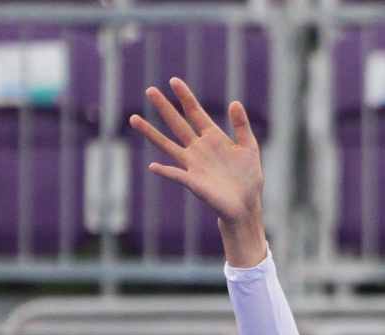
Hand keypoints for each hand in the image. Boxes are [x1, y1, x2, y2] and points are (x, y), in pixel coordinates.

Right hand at [129, 77, 267, 267]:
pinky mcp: (193, 183)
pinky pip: (176, 175)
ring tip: (134, 119)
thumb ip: (242, 126)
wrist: (246, 204)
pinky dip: (166, 171)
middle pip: (178, 124)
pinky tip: (153, 166)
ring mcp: (193, 165)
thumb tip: (234, 102)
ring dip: (151, 133)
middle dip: (165, 108)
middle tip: (150, 90)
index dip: (185, 97)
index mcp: (213, 138)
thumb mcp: (249, 148)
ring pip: (167, 145)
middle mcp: (198, 148)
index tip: (173, 80)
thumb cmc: (248, 177)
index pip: (196, 113)